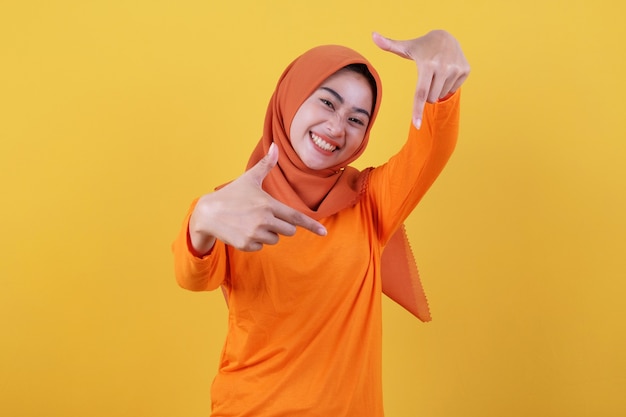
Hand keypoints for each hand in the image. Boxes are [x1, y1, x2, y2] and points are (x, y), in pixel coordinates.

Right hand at [189, 143, 326, 252]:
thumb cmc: (231, 195)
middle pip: (289, 230)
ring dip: (268, 233)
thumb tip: (276, 146)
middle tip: (264, 216)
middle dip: (282, 225)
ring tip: (250, 222)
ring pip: (275, 239)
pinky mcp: (246, 245)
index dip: (311, 225)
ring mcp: (255, 234)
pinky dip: (255, 241)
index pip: (295, 217)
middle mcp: (264, 220)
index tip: (324, 233)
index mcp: (268, 204)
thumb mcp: (249, 179)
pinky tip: (243, 230)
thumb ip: (266, 165)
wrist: (207, 213)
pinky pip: (261, 246)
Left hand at [372, 30, 469, 128]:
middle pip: (431, 98)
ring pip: (441, 95)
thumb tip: (373, 36)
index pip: (420, 93)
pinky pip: (452, 90)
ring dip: (437, 89)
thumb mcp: (406, 47)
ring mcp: (456, 69)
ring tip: (437, 72)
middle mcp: (443, 67)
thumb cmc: (421, 46)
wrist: (447, 36)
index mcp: (427, 64)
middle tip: (427, 76)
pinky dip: (447, 85)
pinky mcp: (465, 70)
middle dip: (427, 93)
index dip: (417, 110)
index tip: (416, 125)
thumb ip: (388, 45)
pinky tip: (447, 71)